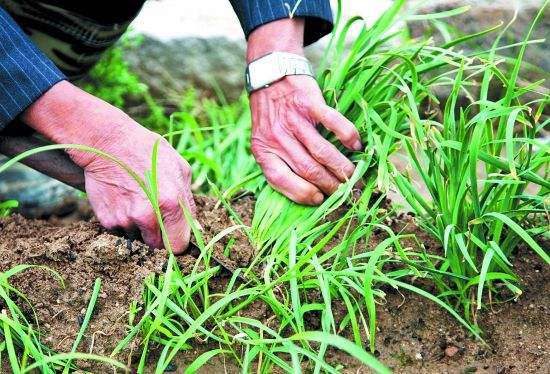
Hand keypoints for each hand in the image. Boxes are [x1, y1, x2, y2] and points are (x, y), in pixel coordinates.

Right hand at [22, 81, 194, 252]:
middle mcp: (148, 216)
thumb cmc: (148, 152)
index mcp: (171, 204)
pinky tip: (122, 200)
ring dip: (139, 227)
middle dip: (158, 234)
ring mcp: (126, 220)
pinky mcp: (107, 221)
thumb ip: (189, 203)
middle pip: (157, 246)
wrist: (107, 143)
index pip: (178, 245)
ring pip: (138, 238)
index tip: (175, 233)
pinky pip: (120, 231)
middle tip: (154, 213)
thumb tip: (196, 230)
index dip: (177, 240)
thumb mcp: (180, 169)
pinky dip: (122, 221)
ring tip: (136, 200)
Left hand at [247, 19, 361, 204]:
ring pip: (322, 152)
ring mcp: (293, 119)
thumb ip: (278, 162)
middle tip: (344, 191)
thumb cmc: (270, 116)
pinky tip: (356, 146)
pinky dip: (347, 136)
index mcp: (263, 151)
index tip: (319, 199)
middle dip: (329, 185)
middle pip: (307, 170)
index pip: (280, 180)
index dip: (303, 194)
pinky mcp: (309, 103)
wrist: (270, 76)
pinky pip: (332, 122)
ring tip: (352, 175)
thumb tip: (307, 191)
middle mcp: (276, 137)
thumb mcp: (263, 141)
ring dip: (341, 167)